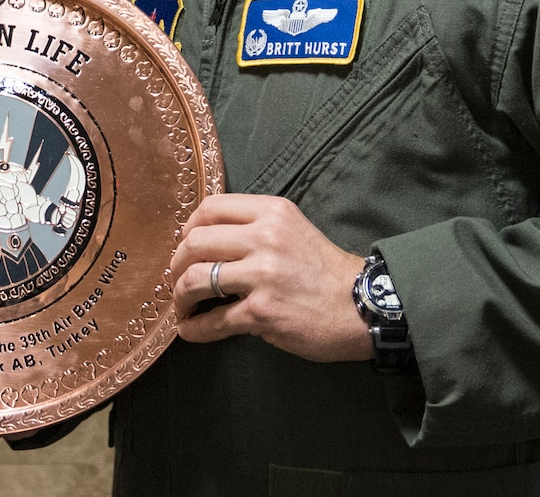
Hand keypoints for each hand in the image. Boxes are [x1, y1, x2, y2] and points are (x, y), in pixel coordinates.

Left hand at [165, 194, 370, 361]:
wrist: (363, 306)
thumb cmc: (324, 270)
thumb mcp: (292, 230)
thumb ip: (254, 228)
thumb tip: (204, 240)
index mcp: (271, 212)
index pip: (210, 208)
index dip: (188, 228)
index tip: (186, 246)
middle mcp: (265, 238)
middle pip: (194, 242)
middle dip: (176, 265)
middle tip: (177, 281)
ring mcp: (262, 275)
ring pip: (195, 279)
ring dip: (180, 297)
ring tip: (183, 308)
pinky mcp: (263, 312)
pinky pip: (214, 320)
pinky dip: (195, 328)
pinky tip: (190, 331)